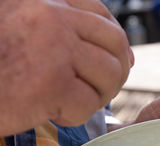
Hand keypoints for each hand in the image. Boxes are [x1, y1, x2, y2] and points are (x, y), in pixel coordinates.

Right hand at [0, 0, 132, 135]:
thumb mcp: (25, 30)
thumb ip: (72, 34)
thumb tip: (129, 57)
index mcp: (46, 1)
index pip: (102, 16)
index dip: (115, 43)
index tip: (116, 61)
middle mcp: (52, 17)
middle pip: (116, 44)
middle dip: (114, 72)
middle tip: (97, 89)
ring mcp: (54, 48)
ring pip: (110, 75)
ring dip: (97, 96)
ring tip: (71, 101)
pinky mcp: (51, 84)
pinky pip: (88, 105)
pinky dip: (74, 116)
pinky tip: (51, 112)